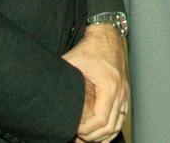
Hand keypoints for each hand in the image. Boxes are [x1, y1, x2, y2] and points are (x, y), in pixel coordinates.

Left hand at [64, 25, 128, 142]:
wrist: (107, 36)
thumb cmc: (92, 48)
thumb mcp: (72, 62)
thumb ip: (61, 78)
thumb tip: (45, 91)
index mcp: (109, 86)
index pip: (101, 120)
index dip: (87, 131)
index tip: (74, 131)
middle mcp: (120, 91)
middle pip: (110, 126)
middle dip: (93, 137)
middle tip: (77, 138)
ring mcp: (124, 93)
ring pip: (118, 124)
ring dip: (102, 135)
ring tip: (86, 138)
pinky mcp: (124, 93)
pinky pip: (121, 117)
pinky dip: (111, 127)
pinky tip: (99, 132)